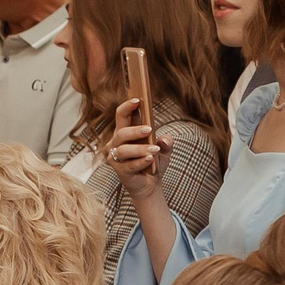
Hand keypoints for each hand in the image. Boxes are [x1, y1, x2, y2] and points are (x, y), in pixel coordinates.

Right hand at [106, 97, 170, 219]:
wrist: (151, 184)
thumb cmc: (154, 161)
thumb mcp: (165, 149)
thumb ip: (167, 142)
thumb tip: (164, 139)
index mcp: (126, 131)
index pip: (122, 115)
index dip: (127, 106)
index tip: (138, 100)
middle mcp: (117, 143)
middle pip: (121, 131)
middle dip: (135, 130)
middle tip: (150, 129)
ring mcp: (116, 157)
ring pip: (123, 150)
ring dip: (140, 148)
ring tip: (155, 149)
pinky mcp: (120, 171)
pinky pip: (129, 166)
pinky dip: (140, 162)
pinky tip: (150, 159)